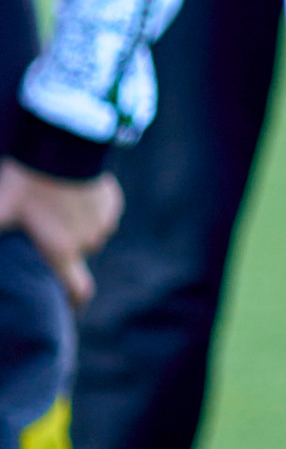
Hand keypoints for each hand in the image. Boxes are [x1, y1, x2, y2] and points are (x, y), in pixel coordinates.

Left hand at [0, 157, 120, 305]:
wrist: (64, 144)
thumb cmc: (28, 182)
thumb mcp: (0, 210)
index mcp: (62, 251)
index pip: (78, 290)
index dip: (74, 301)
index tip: (70, 304)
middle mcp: (88, 242)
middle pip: (79, 254)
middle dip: (66, 245)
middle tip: (47, 228)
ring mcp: (103, 221)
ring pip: (91, 231)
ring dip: (78, 225)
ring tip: (58, 204)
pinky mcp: (111, 200)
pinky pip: (102, 210)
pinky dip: (89, 205)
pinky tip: (72, 189)